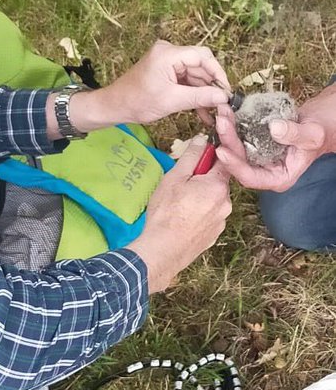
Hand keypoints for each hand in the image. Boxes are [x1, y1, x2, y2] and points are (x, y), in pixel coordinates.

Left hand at [56, 41, 231, 136]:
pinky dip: (194, 94)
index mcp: (168, 54)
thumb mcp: (172, 101)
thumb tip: (224, 97)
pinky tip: (204, 111)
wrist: (114, 106)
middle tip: (223, 103)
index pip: (203, 57)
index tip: (226, 91)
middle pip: (201, 65)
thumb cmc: (137, 102)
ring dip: (204, 93)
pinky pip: (186, 80)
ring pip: (195, 75)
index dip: (218, 73)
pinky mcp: (166, 71)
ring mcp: (167, 61)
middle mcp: (169, 52)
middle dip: (212, 85)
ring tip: (215, 112)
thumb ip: (199, 97)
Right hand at [126, 135, 231, 291]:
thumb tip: (202, 140)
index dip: (209, 157)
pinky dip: (199, 214)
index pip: (223, 161)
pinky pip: (209, 217)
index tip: (195, 158)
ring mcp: (221, 221)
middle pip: (217, 182)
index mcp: (218, 186)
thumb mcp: (175, 178)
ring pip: (213, 200)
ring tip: (179, 204)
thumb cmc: (167, 212)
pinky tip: (182, 218)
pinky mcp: (214, 235)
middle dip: (202, 180)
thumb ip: (191, 156)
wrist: (163, 250)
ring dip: (201, 198)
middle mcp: (226, 203)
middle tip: (180, 185)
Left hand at [216, 90, 335, 191]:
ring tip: (223, 112)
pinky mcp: (254, 144)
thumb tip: (274, 129)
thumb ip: (295, 134)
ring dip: (226, 132)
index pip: (251, 178)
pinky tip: (228, 111)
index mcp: (278, 177)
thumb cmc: (319, 133)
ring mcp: (258, 158)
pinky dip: (232, 125)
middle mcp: (265, 170)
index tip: (223, 150)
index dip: (235, 166)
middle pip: (238, 162)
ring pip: (236, 149)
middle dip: (228, 142)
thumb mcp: (312, 135)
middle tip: (222, 122)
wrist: (318, 123)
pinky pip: (239, 137)